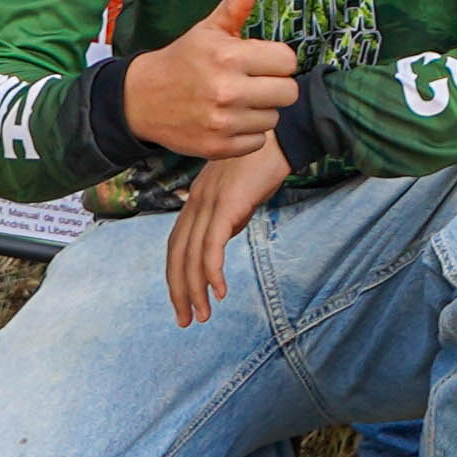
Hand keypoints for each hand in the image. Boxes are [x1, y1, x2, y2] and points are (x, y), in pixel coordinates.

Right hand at [120, 0, 303, 160]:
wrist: (142, 99)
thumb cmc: (183, 59)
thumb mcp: (209, 28)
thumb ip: (237, 1)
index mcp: (229, 56)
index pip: (288, 61)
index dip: (277, 60)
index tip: (262, 61)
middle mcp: (228, 90)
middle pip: (288, 93)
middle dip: (275, 86)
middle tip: (255, 82)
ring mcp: (223, 122)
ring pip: (273, 118)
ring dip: (261, 111)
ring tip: (238, 100)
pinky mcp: (218, 147)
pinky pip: (257, 141)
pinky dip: (248, 133)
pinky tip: (230, 120)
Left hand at [161, 137, 286, 325]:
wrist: (281, 136)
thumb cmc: (263, 162)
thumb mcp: (238, 192)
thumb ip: (228, 215)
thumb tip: (224, 237)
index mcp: (196, 199)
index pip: (176, 244)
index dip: (176, 275)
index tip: (182, 301)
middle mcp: (196, 202)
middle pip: (177, 254)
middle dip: (179, 291)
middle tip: (185, 320)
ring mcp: (209, 203)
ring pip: (192, 255)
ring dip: (195, 289)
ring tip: (202, 315)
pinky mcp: (227, 205)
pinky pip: (212, 245)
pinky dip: (212, 271)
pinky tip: (220, 291)